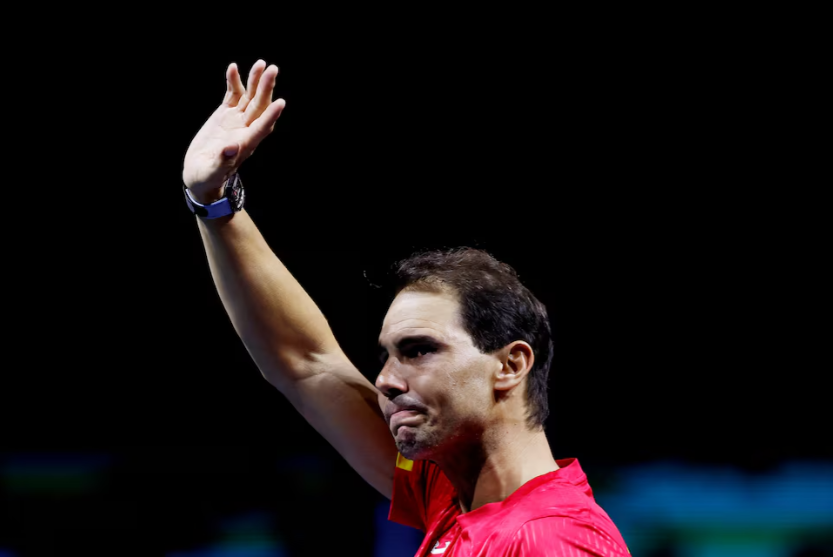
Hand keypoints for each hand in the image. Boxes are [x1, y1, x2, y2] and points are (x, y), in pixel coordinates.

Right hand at [183, 60, 285, 202]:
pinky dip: (233, 82)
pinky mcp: (225, 114)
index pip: (261, 128)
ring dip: (255, 81)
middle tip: (273, 70)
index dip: (270, 116)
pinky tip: (233, 67)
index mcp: (244, 144)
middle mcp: (244, 130)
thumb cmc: (207, 177)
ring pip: (249, 98)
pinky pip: (232, 95)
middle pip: (259, 107)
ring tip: (261, 64)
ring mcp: (236, 120)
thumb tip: (231, 148)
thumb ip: (222, 161)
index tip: (281, 103)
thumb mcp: (212, 172)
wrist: (201, 174)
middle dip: (265, 88)